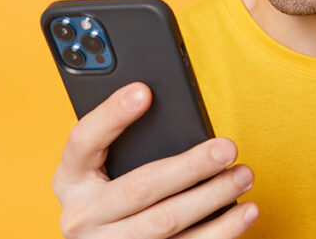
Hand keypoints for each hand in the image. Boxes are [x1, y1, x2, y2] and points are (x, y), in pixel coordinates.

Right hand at [52, 82, 258, 237]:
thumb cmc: (114, 193)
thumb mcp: (106, 168)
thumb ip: (128, 144)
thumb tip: (172, 111)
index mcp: (70, 180)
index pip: (83, 141)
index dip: (111, 115)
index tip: (144, 91)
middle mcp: (82, 216)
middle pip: (140, 187)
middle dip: (190, 166)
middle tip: (227, 148)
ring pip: (166, 222)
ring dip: (212, 198)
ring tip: (243, 176)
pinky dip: (221, 231)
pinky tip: (244, 212)